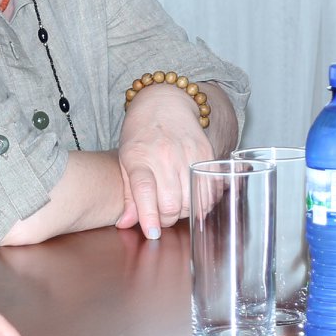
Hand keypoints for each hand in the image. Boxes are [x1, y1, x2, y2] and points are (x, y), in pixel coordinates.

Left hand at [115, 84, 213, 238]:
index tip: (152, 233)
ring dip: (186, 212)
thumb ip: (128, 194)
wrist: (165, 103)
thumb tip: (126, 223)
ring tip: (178, 205)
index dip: (148, 215)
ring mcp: (188, 154)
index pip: (144, 190)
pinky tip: (194, 198)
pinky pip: (210, 189)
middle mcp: (165, 155)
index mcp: (139, 157)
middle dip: (167, 218)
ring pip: (193, 200)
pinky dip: (204, 201)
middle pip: (171, 203)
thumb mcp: (125, 160)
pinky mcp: (207, 154)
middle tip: (162, 214)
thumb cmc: (140, 134)